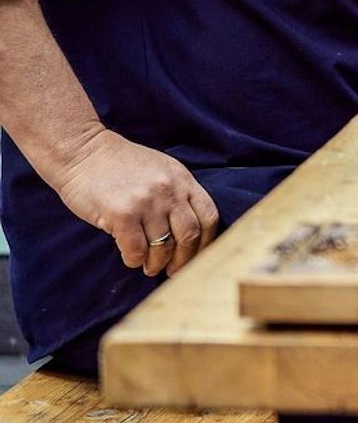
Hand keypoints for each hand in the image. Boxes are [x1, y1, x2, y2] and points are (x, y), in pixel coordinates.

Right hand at [49, 129, 219, 276]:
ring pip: (163, 247)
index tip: (198, 256)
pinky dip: (135, 261)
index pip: (209, 216)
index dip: (206, 242)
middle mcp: (169, 190)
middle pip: (190, 235)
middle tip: (174, 271)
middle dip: (184, 259)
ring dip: (157, 264)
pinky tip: (132, 259)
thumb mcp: (160, 171)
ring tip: (150, 267)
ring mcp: (146, 202)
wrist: (82, 152)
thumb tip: (189, 233)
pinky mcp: (122, 214)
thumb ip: (177, 194)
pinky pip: (136, 250)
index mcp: (183, 179)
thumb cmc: (120, 166)